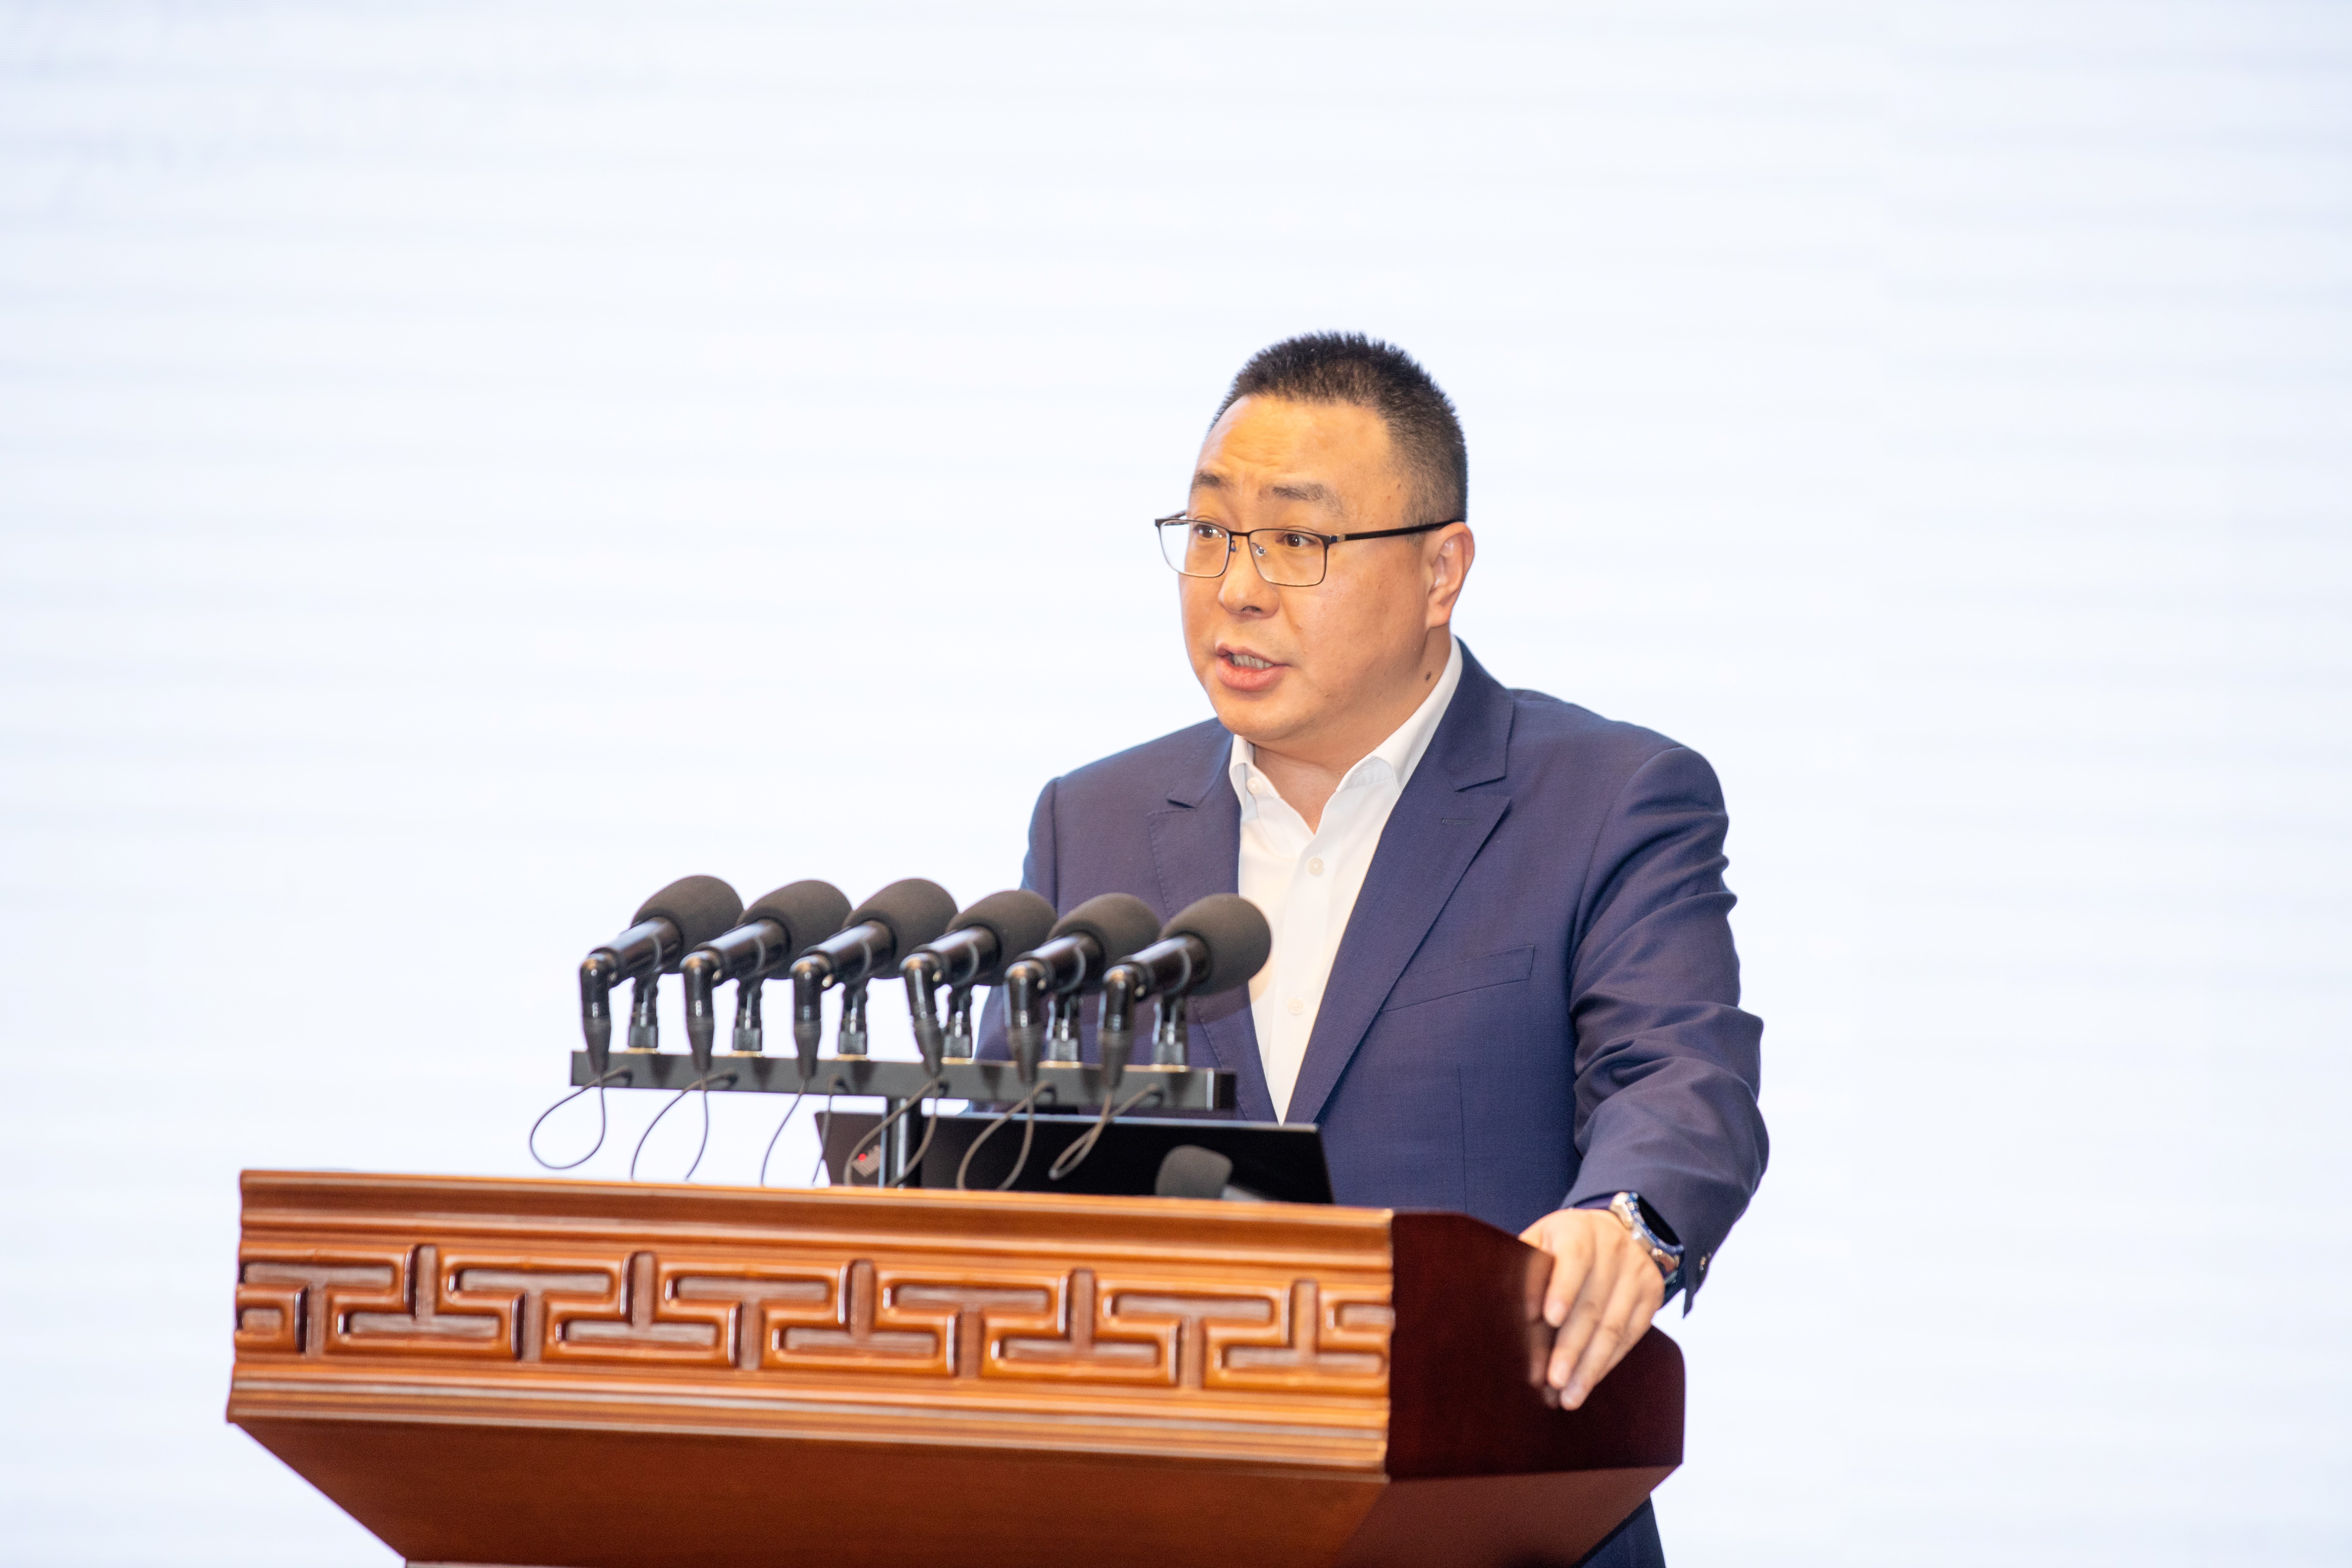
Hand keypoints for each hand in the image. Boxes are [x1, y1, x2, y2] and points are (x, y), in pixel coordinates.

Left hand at [1517, 1206, 1666, 1409]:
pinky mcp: (1652, 1297)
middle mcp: (1613, 1250)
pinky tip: (1588, 1382)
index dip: (1561, 1289)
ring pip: (1614, 1328)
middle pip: (1592, 1304)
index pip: (1574, 1259)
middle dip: (1571, 1346)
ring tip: (1569, 1396)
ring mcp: (1637, 1275)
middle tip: (1553, 1379)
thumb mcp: (1543, 1238)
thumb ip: (1526, 1263)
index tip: (1548, 1318)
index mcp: (1579, 1231)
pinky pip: (1630, 1337)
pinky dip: (1607, 1363)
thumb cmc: (1565, 1242)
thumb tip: (1504, 1304)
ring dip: (1590, 1366)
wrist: (1619, 1231)